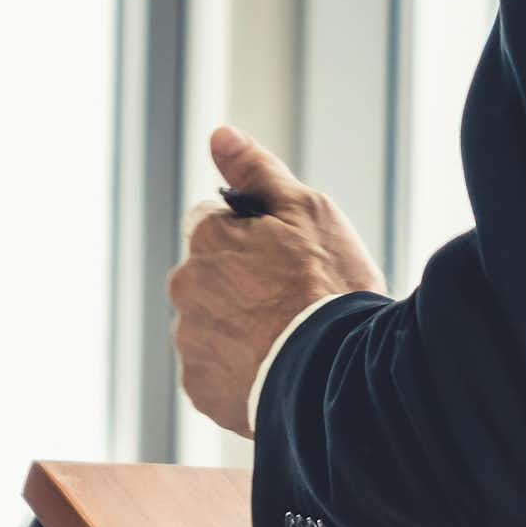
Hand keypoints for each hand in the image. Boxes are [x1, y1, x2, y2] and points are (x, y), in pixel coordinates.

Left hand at [168, 126, 385, 436]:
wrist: (340, 375)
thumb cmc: (330, 289)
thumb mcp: (307, 212)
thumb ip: (258, 172)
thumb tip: (219, 136)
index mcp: (206, 238)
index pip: (214, 226)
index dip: (253, 240)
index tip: (285, 261)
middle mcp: (185, 288)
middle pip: (210, 279)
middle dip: (241, 286)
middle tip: (292, 305)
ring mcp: (190, 343)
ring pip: (212, 328)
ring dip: (239, 331)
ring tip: (288, 344)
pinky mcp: (201, 390)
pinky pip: (215, 375)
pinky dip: (238, 373)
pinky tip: (275, 372)